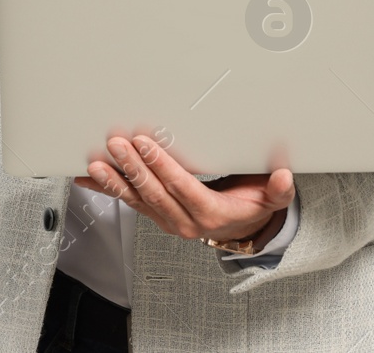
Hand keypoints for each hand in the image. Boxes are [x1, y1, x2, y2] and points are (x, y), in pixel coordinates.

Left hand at [75, 133, 294, 249]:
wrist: (241, 230)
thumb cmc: (251, 207)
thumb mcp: (271, 199)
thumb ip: (278, 190)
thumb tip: (283, 177)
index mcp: (210, 212)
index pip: (181, 186)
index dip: (161, 165)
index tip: (145, 144)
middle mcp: (184, 220)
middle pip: (154, 191)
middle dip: (133, 166)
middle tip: (116, 143)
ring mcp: (167, 220)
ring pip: (138, 199)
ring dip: (116, 180)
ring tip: (98, 163)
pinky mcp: (156, 216)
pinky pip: (130, 203)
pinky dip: (109, 190)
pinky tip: (90, 178)